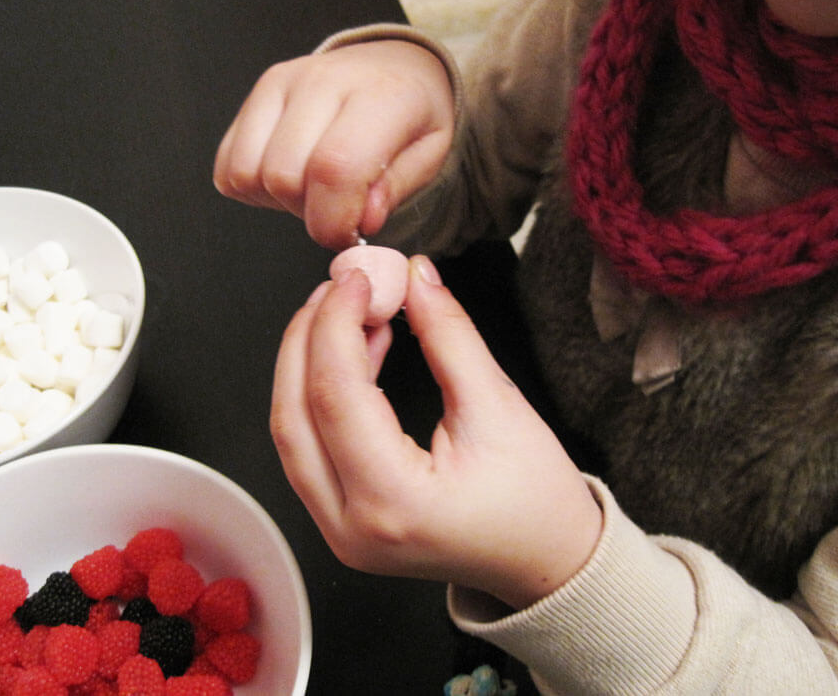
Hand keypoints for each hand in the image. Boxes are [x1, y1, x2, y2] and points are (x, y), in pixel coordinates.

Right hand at [213, 41, 454, 249]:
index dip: (333, 220)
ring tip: (314, 190)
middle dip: (308, 213)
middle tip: (338, 208)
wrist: (394, 66)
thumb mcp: (430, 154)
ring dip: (277, 200)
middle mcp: (323, 81)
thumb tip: (360, 221)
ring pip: (248, 172)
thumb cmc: (412, 114)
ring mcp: (282, 83)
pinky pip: (229, 163)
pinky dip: (253, 187)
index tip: (348, 236)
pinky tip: (289, 178)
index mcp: (379, 96)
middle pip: (283, 175)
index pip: (334, 169)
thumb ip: (395, 189)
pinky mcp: (256, 93)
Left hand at [270, 255, 601, 608]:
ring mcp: (339, 533)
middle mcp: (351, 527)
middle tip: (339, 288)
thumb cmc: (536, 501)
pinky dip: (321, 396)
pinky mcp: (341, 524)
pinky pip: (310, 449)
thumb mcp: (499, 406)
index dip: (338, 325)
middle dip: (308, 339)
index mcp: (394, 502)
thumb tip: (414, 277)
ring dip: (307, 366)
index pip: (336, 397)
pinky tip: (354, 354)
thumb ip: (449, 335)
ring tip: (346, 313)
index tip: (358, 279)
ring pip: (292, 433)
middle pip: (293, 415)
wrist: (546, 561)